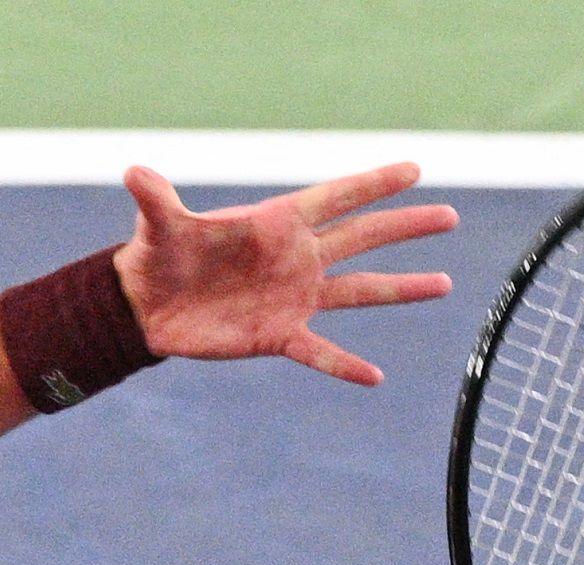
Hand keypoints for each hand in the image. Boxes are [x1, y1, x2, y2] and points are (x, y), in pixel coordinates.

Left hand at [112, 163, 457, 385]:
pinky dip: (345, 365)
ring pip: (359, 292)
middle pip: (361, 238)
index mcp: (275, 222)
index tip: (414, 168)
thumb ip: (156, 199)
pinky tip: (375, 377)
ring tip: (445, 283)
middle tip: (449, 216)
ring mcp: (293, 296)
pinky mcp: (279, 334)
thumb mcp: (159, 226)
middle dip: (404, 227)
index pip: (334, 197)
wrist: (147, 305)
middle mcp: (295, 257)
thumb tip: (134, 173)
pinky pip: (320, 352)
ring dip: (401, 288)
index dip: (372, 184)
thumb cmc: (157, 255)